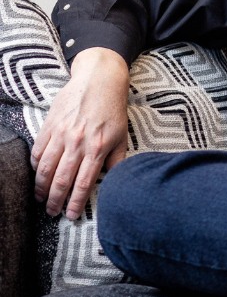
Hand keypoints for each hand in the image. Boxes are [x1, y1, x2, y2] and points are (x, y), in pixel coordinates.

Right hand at [31, 47, 129, 219]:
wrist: (99, 81)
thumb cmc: (113, 110)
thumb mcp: (121, 136)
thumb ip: (117, 161)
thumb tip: (117, 182)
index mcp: (97, 148)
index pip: (84, 183)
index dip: (75, 202)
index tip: (70, 215)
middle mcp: (77, 143)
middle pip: (61, 179)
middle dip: (55, 200)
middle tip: (51, 212)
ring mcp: (61, 134)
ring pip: (45, 167)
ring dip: (41, 186)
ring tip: (41, 198)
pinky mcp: (49, 125)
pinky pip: (38, 150)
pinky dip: (35, 165)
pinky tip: (36, 175)